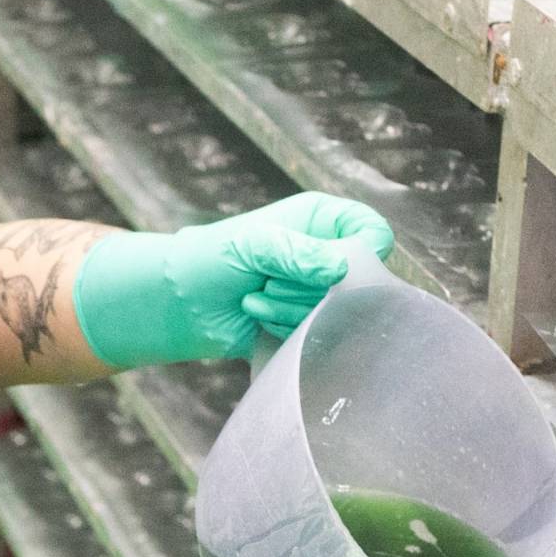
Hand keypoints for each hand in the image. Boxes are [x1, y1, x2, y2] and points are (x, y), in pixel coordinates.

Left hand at [73, 192, 395, 366]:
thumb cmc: (214, 258)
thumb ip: (299, 253)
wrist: (182, 300)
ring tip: (255, 297)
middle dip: (308, 286)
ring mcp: (317, 292)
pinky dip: (284, 327)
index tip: (338, 267)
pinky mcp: (303, 325)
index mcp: (323, 221)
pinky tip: (256, 315)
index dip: (366, 253)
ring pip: (335, 311)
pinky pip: (316, 334)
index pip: (373, 234)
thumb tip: (341, 268)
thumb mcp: (255, 244)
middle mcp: (326, 255)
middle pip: (354, 279)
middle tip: (269, 281)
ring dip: (290, 308)